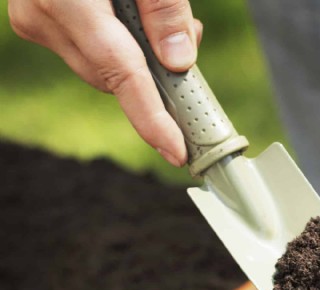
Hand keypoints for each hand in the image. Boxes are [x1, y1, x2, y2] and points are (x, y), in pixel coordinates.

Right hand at [9, 0, 201, 165]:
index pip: (120, 74)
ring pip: (103, 66)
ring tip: (157, 19)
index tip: (175, 150)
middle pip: (114, 75)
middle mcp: (43, 16)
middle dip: (156, 73)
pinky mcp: (40, 20)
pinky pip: (88, 49)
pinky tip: (131, 20)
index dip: (151, 118)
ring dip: (139, 56)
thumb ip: (165, 9)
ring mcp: (36, 20)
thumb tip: (180, 62)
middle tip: (189, 41)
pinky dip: (118, 43)